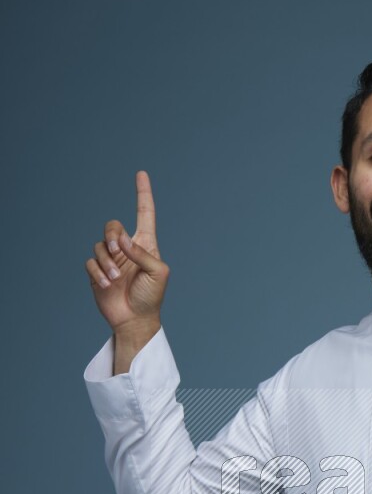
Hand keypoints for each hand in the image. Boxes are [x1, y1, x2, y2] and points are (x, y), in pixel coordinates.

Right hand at [85, 170, 168, 331]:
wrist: (135, 320)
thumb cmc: (152, 297)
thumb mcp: (158, 273)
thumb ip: (143, 253)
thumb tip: (122, 241)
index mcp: (145, 244)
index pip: (144, 214)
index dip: (143, 194)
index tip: (141, 174)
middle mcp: (127, 248)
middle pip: (112, 226)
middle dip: (112, 235)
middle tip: (118, 251)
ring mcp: (111, 260)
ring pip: (99, 245)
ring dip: (107, 262)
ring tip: (116, 279)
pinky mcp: (98, 272)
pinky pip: (91, 262)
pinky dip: (98, 272)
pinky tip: (107, 285)